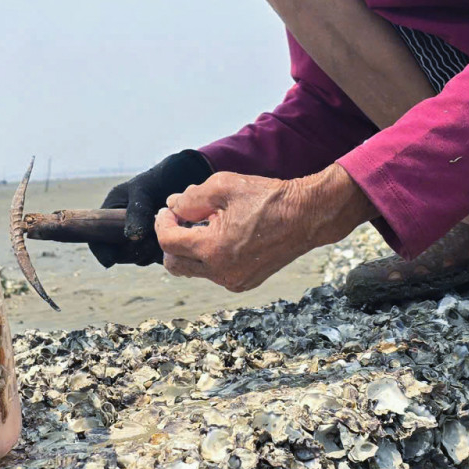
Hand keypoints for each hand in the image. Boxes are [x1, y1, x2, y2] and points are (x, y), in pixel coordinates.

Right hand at [89, 149, 214, 266]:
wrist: (182, 178)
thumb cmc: (157, 180)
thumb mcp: (143, 190)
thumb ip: (137, 211)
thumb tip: (133, 237)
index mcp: (110, 215)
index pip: (98, 240)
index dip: (102, 251)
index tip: (110, 260)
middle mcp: (123, 230)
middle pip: (120, 254)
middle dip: (132, 252)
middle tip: (148, 242)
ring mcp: (141, 239)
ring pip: (140, 258)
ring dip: (150, 252)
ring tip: (162, 235)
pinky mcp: (157, 244)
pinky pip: (157, 257)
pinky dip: (164, 252)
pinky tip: (172, 239)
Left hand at [157, 165, 375, 291]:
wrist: (306, 216)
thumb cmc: (268, 198)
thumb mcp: (223, 187)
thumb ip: (191, 198)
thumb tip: (172, 206)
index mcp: (213, 249)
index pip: (168, 242)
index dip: (162, 223)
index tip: (168, 210)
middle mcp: (221, 272)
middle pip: (175, 264)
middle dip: (172, 241)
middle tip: (181, 220)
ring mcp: (234, 280)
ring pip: (194, 270)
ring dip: (192, 249)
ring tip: (207, 224)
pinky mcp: (245, 282)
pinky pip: (214, 273)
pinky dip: (210, 256)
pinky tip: (223, 235)